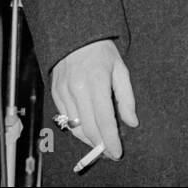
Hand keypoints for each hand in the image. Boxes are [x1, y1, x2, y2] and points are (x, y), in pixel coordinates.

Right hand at [50, 39, 137, 159]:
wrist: (74, 35)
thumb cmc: (101, 51)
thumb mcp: (120, 69)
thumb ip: (126, 98)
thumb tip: (132, 122)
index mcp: (97, 82)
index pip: (104, 120)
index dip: (111, 140)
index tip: (117, 153)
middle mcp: (77, 89)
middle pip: (88, 128)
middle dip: (100, 145)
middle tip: (110, 153)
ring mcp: (64, 92)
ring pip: (75, 127)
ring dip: (88, 140)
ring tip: (101, 144)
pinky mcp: (55, 93)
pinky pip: (65, 119)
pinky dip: (77, 128)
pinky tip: (87, 130)